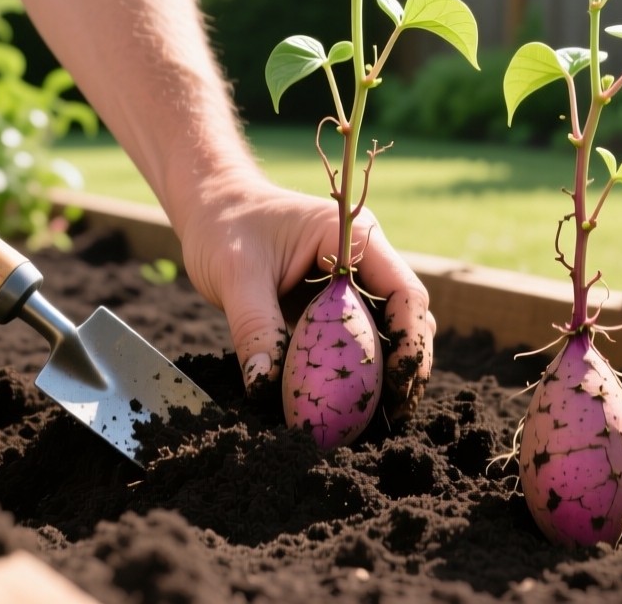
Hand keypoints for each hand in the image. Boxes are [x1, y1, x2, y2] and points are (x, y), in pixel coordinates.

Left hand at [179, 177, 435, 422]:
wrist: (212, 208)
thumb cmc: (224, 226)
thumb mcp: (235, 274)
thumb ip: (253, 326)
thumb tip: (263, 385)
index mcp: (353, 237)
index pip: (403, 291)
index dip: (410, 339)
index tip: (399, 383)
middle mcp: (364, 257)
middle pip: (406, 315)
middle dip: (408, 362)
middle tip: (396, 410)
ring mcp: (352, 280)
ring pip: (388, 328)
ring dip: (390, 369)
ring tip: (385, 413)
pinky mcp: (334, 301)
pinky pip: (359, 336)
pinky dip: (361, 367)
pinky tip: (354, 400)